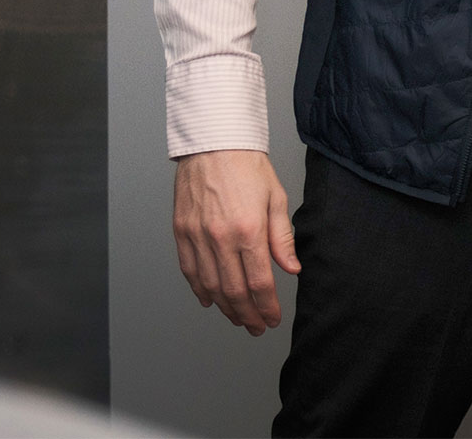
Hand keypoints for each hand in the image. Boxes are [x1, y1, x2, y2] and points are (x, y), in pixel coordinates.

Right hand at [173, 149, 298, 335]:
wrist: (214, 143)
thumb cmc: (247, 166)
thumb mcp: (276, 198)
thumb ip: (282, 238)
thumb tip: (291, 268)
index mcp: (248, 229)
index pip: (259, 282)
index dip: (266, 306)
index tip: (272, 319)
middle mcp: (220, 237)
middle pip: (233, 291)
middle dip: (247, 315)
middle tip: (256, 327)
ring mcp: (197, 236)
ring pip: (210, 286)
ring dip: (224, 308)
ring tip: (237, 319)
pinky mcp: (181, 231)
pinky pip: (190, 270)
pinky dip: (200, 289)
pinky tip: (210, 300)